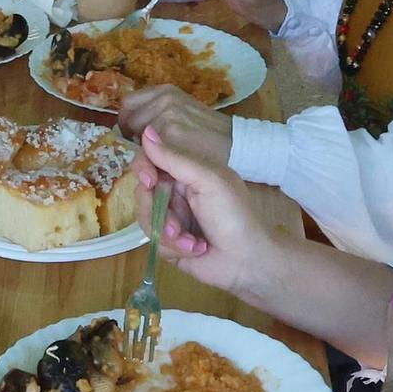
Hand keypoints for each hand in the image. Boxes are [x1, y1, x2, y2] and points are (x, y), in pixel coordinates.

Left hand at [119, 85, 229, 166]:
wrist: (236, 144)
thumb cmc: (209, 132)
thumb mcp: (183, 111)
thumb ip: (157, 112)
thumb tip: (129, 126)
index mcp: (166, 90)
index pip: (128, 103)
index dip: (125, 122)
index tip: (131, 135)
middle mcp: (164, 99)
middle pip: (128, 120)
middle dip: (131, 137)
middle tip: (146, 150)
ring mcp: (167, 116)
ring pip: (135, 138)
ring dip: (141, 149)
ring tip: (159, 156)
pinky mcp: (171, 136)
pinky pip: (147, 150)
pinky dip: (150, 158)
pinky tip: (164, 163)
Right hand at [133, 125, 274, 297]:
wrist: (249, 261)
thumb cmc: (235, 215)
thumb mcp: (208, 180)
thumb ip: (175, 158)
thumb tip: (146, 130)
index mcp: (187, 171)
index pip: (151, 160)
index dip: (143, 168)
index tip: (149, 181)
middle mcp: (176, 192)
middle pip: (143, 192)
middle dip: (158, 212)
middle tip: (176, 226)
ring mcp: (171, 217)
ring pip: (145, 217)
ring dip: (167, 233)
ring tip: (192, 243)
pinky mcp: (168, 242)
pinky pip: (153, 240)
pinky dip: (173, 247)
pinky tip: (195, 250)